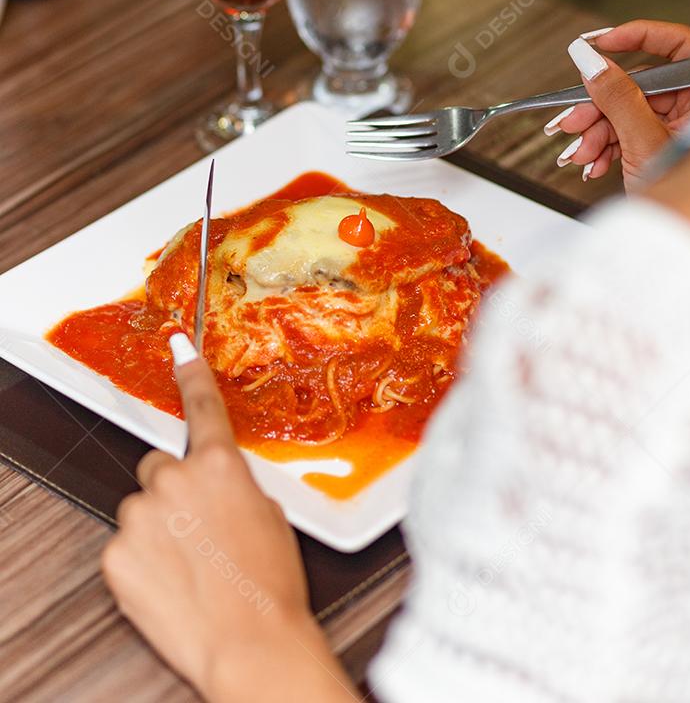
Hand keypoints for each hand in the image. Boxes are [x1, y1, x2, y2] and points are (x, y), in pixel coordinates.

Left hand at [102, 335, 357, 702]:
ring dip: (158, 529)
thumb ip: (235, 486)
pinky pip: (126, 546)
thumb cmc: (270, 585)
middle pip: (159, 467)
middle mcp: (174, 480)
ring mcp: (140, 516)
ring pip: (141, 509)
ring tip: (189, 568)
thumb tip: (217, 489)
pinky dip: (142, 562)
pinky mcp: (116, 555)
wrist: (250, 644)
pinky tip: (170, 585)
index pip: (202, 406)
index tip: (178, 346)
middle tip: (198, 531)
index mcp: (218, 464)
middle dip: (172, 491)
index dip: (190, 373)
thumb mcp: (270, 517)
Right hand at [544, 20, 689, 190]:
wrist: (680, 244)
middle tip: (572, 121)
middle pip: (642, 85)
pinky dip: (610, 147)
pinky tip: (594, 163)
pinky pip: (634, 133)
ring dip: (598, 133)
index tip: (598, 43)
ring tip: (580, 154)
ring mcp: (685, 129)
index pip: (677, 44)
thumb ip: (616, 96)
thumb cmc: (687, 204)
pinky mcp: (668, 147)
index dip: (637, 36)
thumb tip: (590, 59)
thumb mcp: (643, 143)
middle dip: (600, 106)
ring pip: (631, 112)